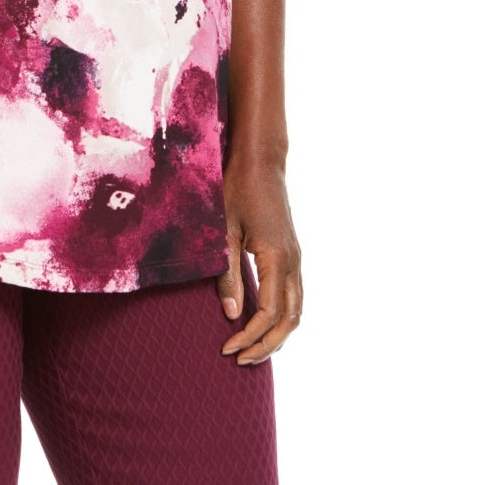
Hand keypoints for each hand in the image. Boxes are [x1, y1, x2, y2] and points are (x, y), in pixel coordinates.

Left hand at [216, 159, 301, 364]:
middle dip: (266, 345)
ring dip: (278, 335)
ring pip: (297, 310)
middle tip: (240, 360)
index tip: (226, 348)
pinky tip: (263, 322)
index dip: (248, 336)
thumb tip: (231, 314)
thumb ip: (227, 273)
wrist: (260, 161)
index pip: (268, 313)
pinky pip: (295, 295)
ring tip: (253, 350)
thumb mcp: (223, 231)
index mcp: (276, 257)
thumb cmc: (237, 190)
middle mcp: (293, 262)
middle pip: (289, 320)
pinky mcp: (292, 253)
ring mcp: (296, 258)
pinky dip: (283, 318)